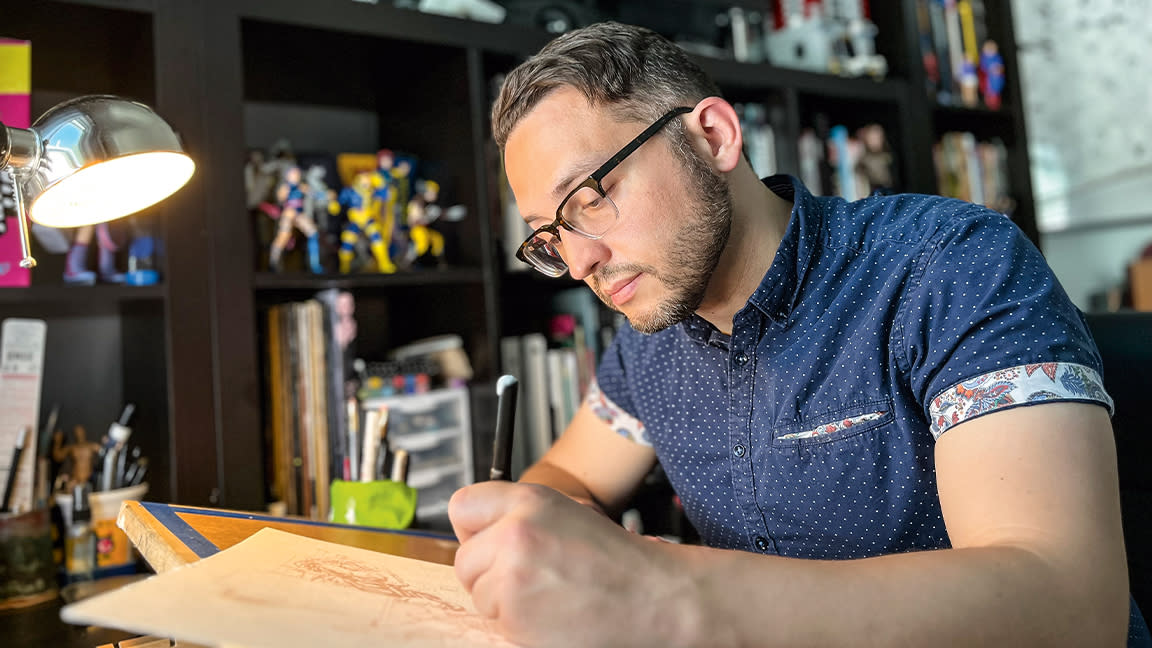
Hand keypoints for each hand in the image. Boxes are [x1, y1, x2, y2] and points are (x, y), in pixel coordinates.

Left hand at [449, 482, 700, 647]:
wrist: (654, 599)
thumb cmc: (618, 562)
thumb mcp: (567, 512)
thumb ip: (518, 515)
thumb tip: (475, 534)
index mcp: (529, 500)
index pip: (462, 506)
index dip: (475, 530)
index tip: (488, 543)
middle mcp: (516, 532)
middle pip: (464, 559)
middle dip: (489, 573)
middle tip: (532, 578)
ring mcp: (513, 575)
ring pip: (478, 595)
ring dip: (504, 602)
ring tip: (548, 597)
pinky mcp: (515, 616)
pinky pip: (495, 622)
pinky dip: (518, 626)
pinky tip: (552, 616)